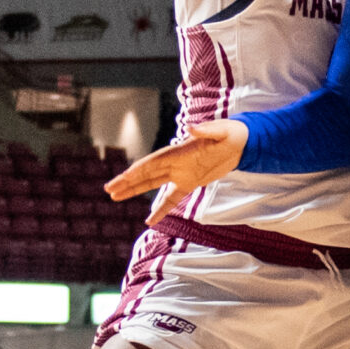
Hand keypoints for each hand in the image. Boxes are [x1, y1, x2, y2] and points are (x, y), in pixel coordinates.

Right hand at [105, 119, 248, 222]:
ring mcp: (180, 173)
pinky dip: (161, 209)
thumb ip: (204, 131)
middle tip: (108, 190)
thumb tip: (190, 127)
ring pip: (152, 184)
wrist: (240, 142)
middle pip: (146, 174)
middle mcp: (175, 162)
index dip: (136, 171)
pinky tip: (149, 221)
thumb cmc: (230, 133)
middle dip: (127, 182)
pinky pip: (171, 199)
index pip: (152, 163)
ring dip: (134, 191)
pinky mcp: (189, 183)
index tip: (122, 179)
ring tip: (115, 197)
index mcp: (178, 151)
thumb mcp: (221, 131)